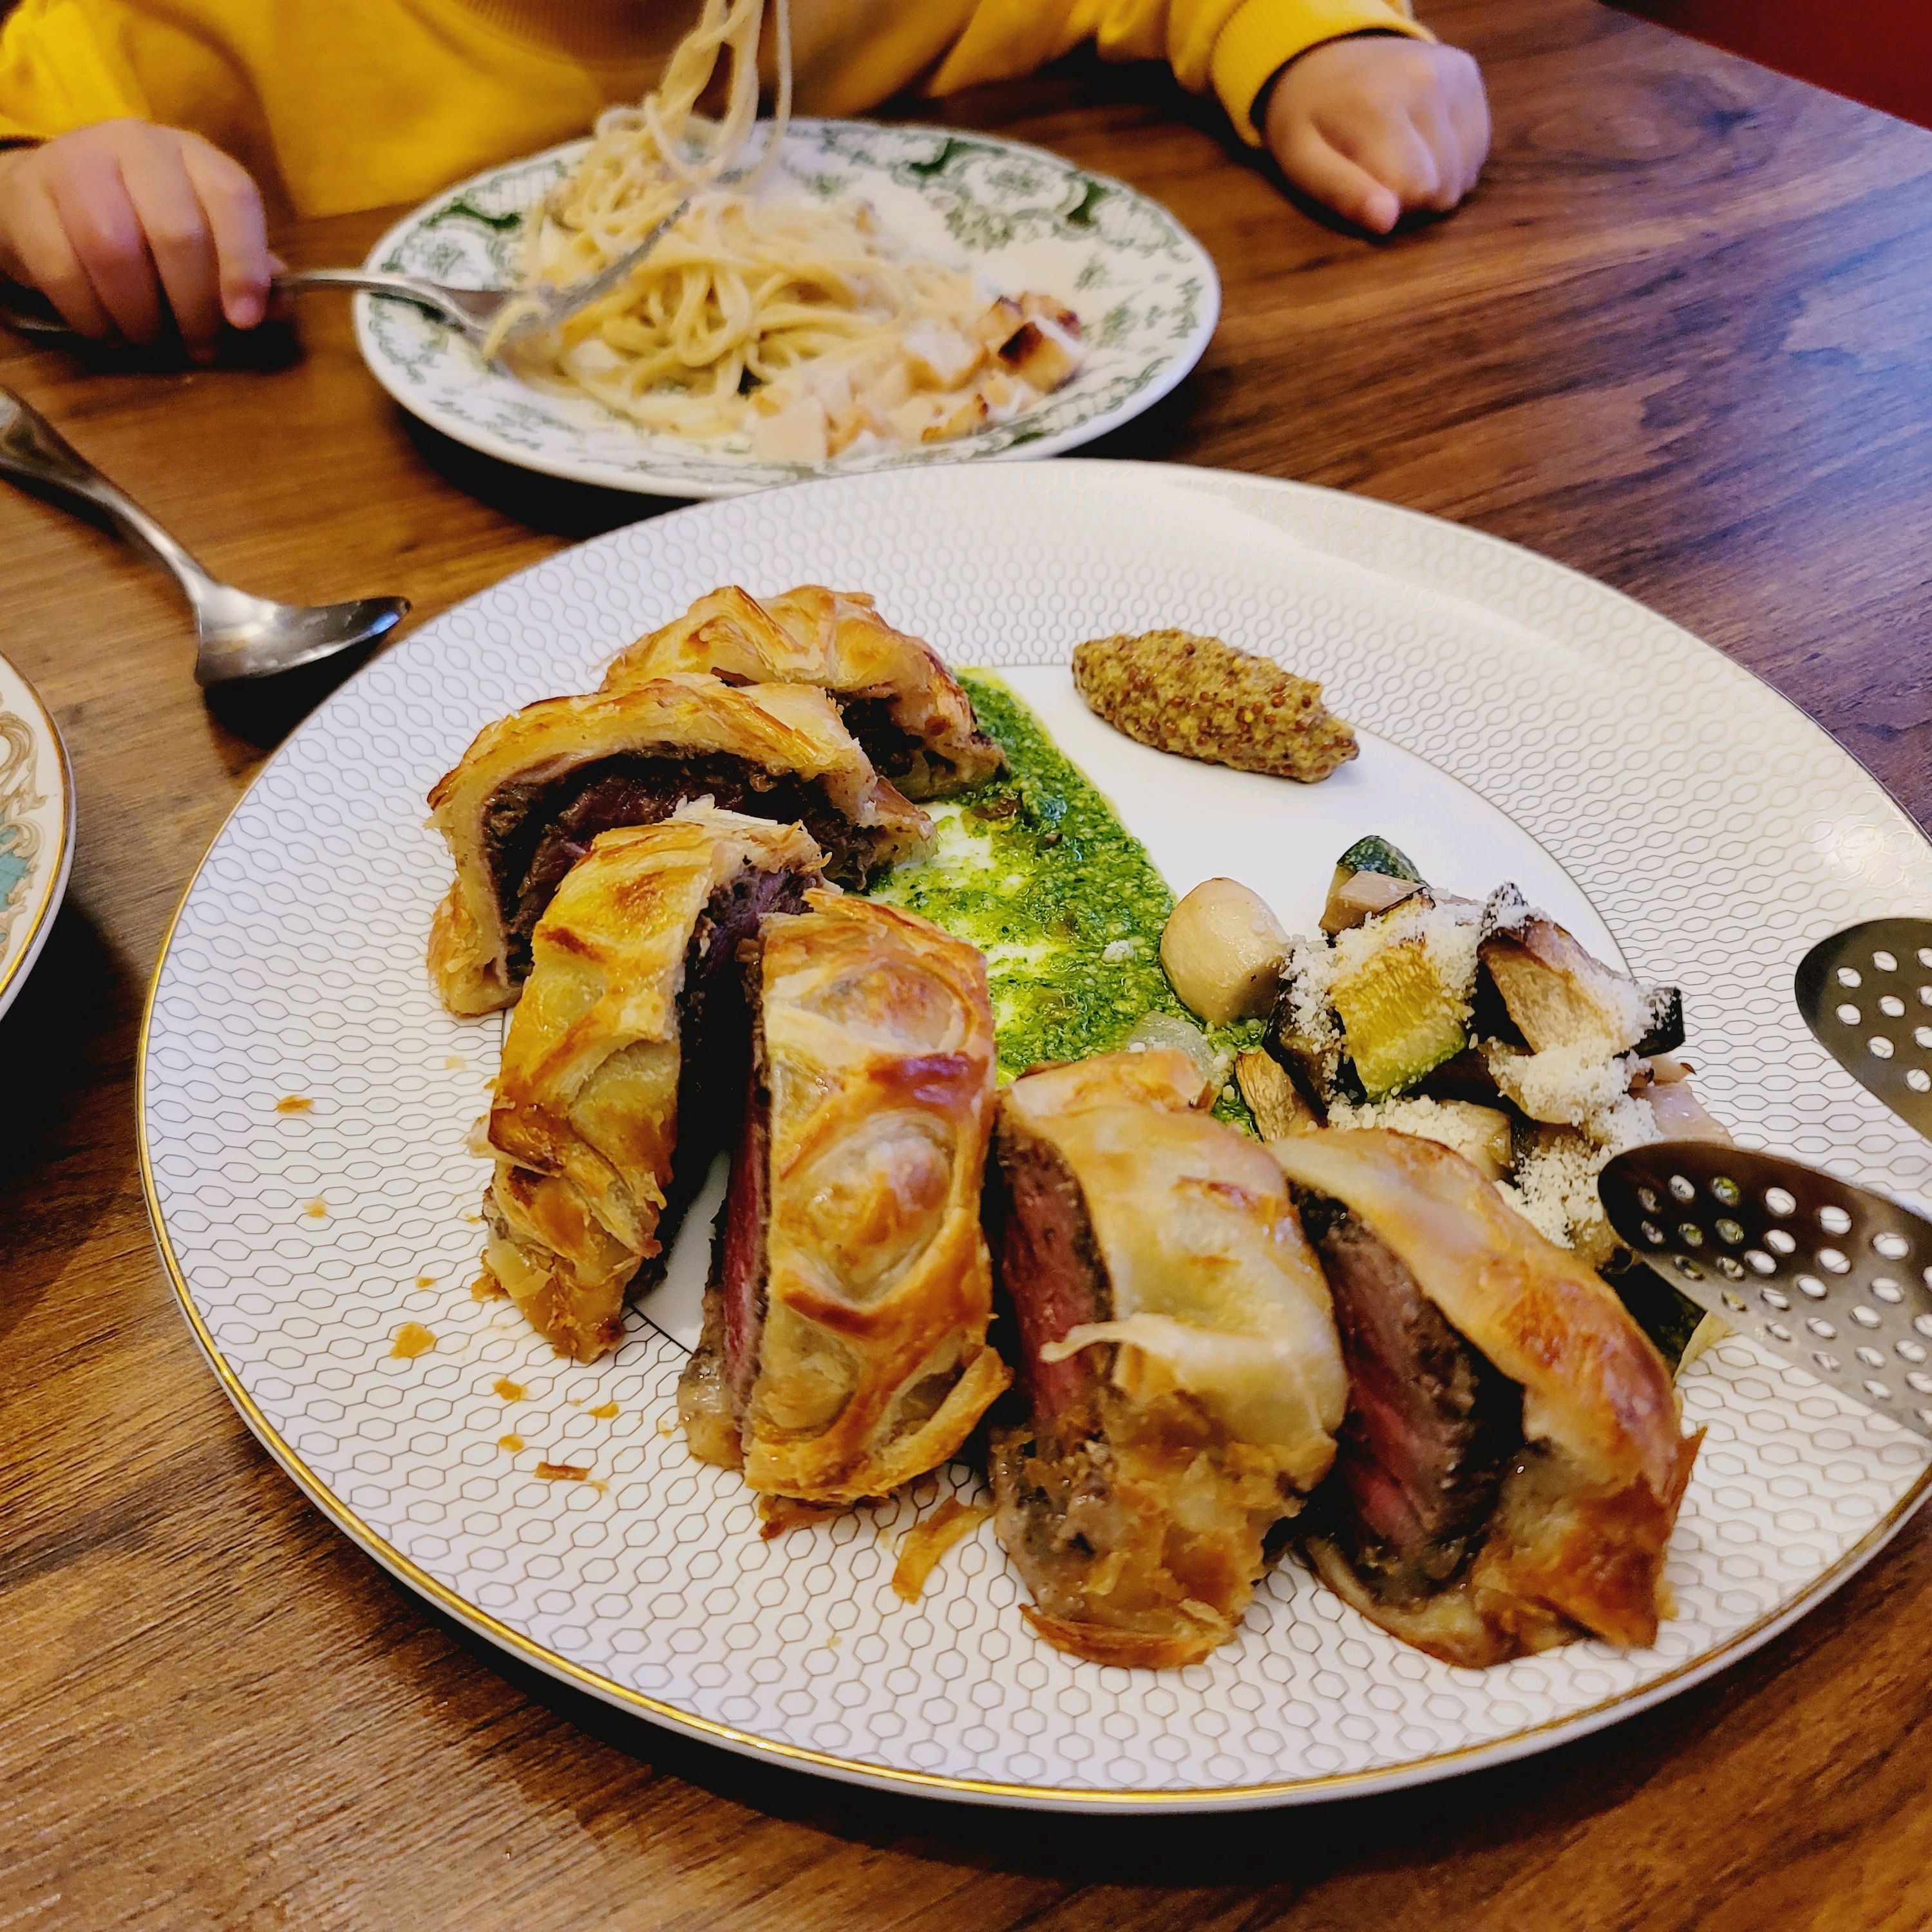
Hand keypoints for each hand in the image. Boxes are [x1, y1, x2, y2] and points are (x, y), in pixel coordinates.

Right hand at [0, 120, 270, 354]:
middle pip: (177, 232)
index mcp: (193, 155)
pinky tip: (105, 330)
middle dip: (194, 306)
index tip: (245, 320)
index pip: (232, 198)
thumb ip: (246, 270)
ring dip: (139, 315)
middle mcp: (136, 145)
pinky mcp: (25, 195)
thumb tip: (278, 306)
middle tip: (199, 345)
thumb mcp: (204, 238)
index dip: (245, 265)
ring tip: (148, 339)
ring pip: (115, 250)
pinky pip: (61, 269)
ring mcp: (74, 162)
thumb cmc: (142, 223)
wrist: (49, 195)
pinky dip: (90, 315)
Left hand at [1263, 37, 1489, 235]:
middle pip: (1443, 187)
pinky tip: (1421, 143)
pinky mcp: (1469, 74)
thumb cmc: (1311, 122)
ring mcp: (1453, 73)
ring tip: (1399, 157)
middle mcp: (1425, 79)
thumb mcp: (1302, 163)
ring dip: (1434, 183)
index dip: (1390, 208)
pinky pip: (1477, 152)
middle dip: (1412, 198)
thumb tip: (1386, 222)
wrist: (1327, 59)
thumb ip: (1340, 193)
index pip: (1414, 191)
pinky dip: (1451, 162)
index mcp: (1376, 103)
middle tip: (1378, 172)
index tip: (1364, 189)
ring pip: (1464, 174)